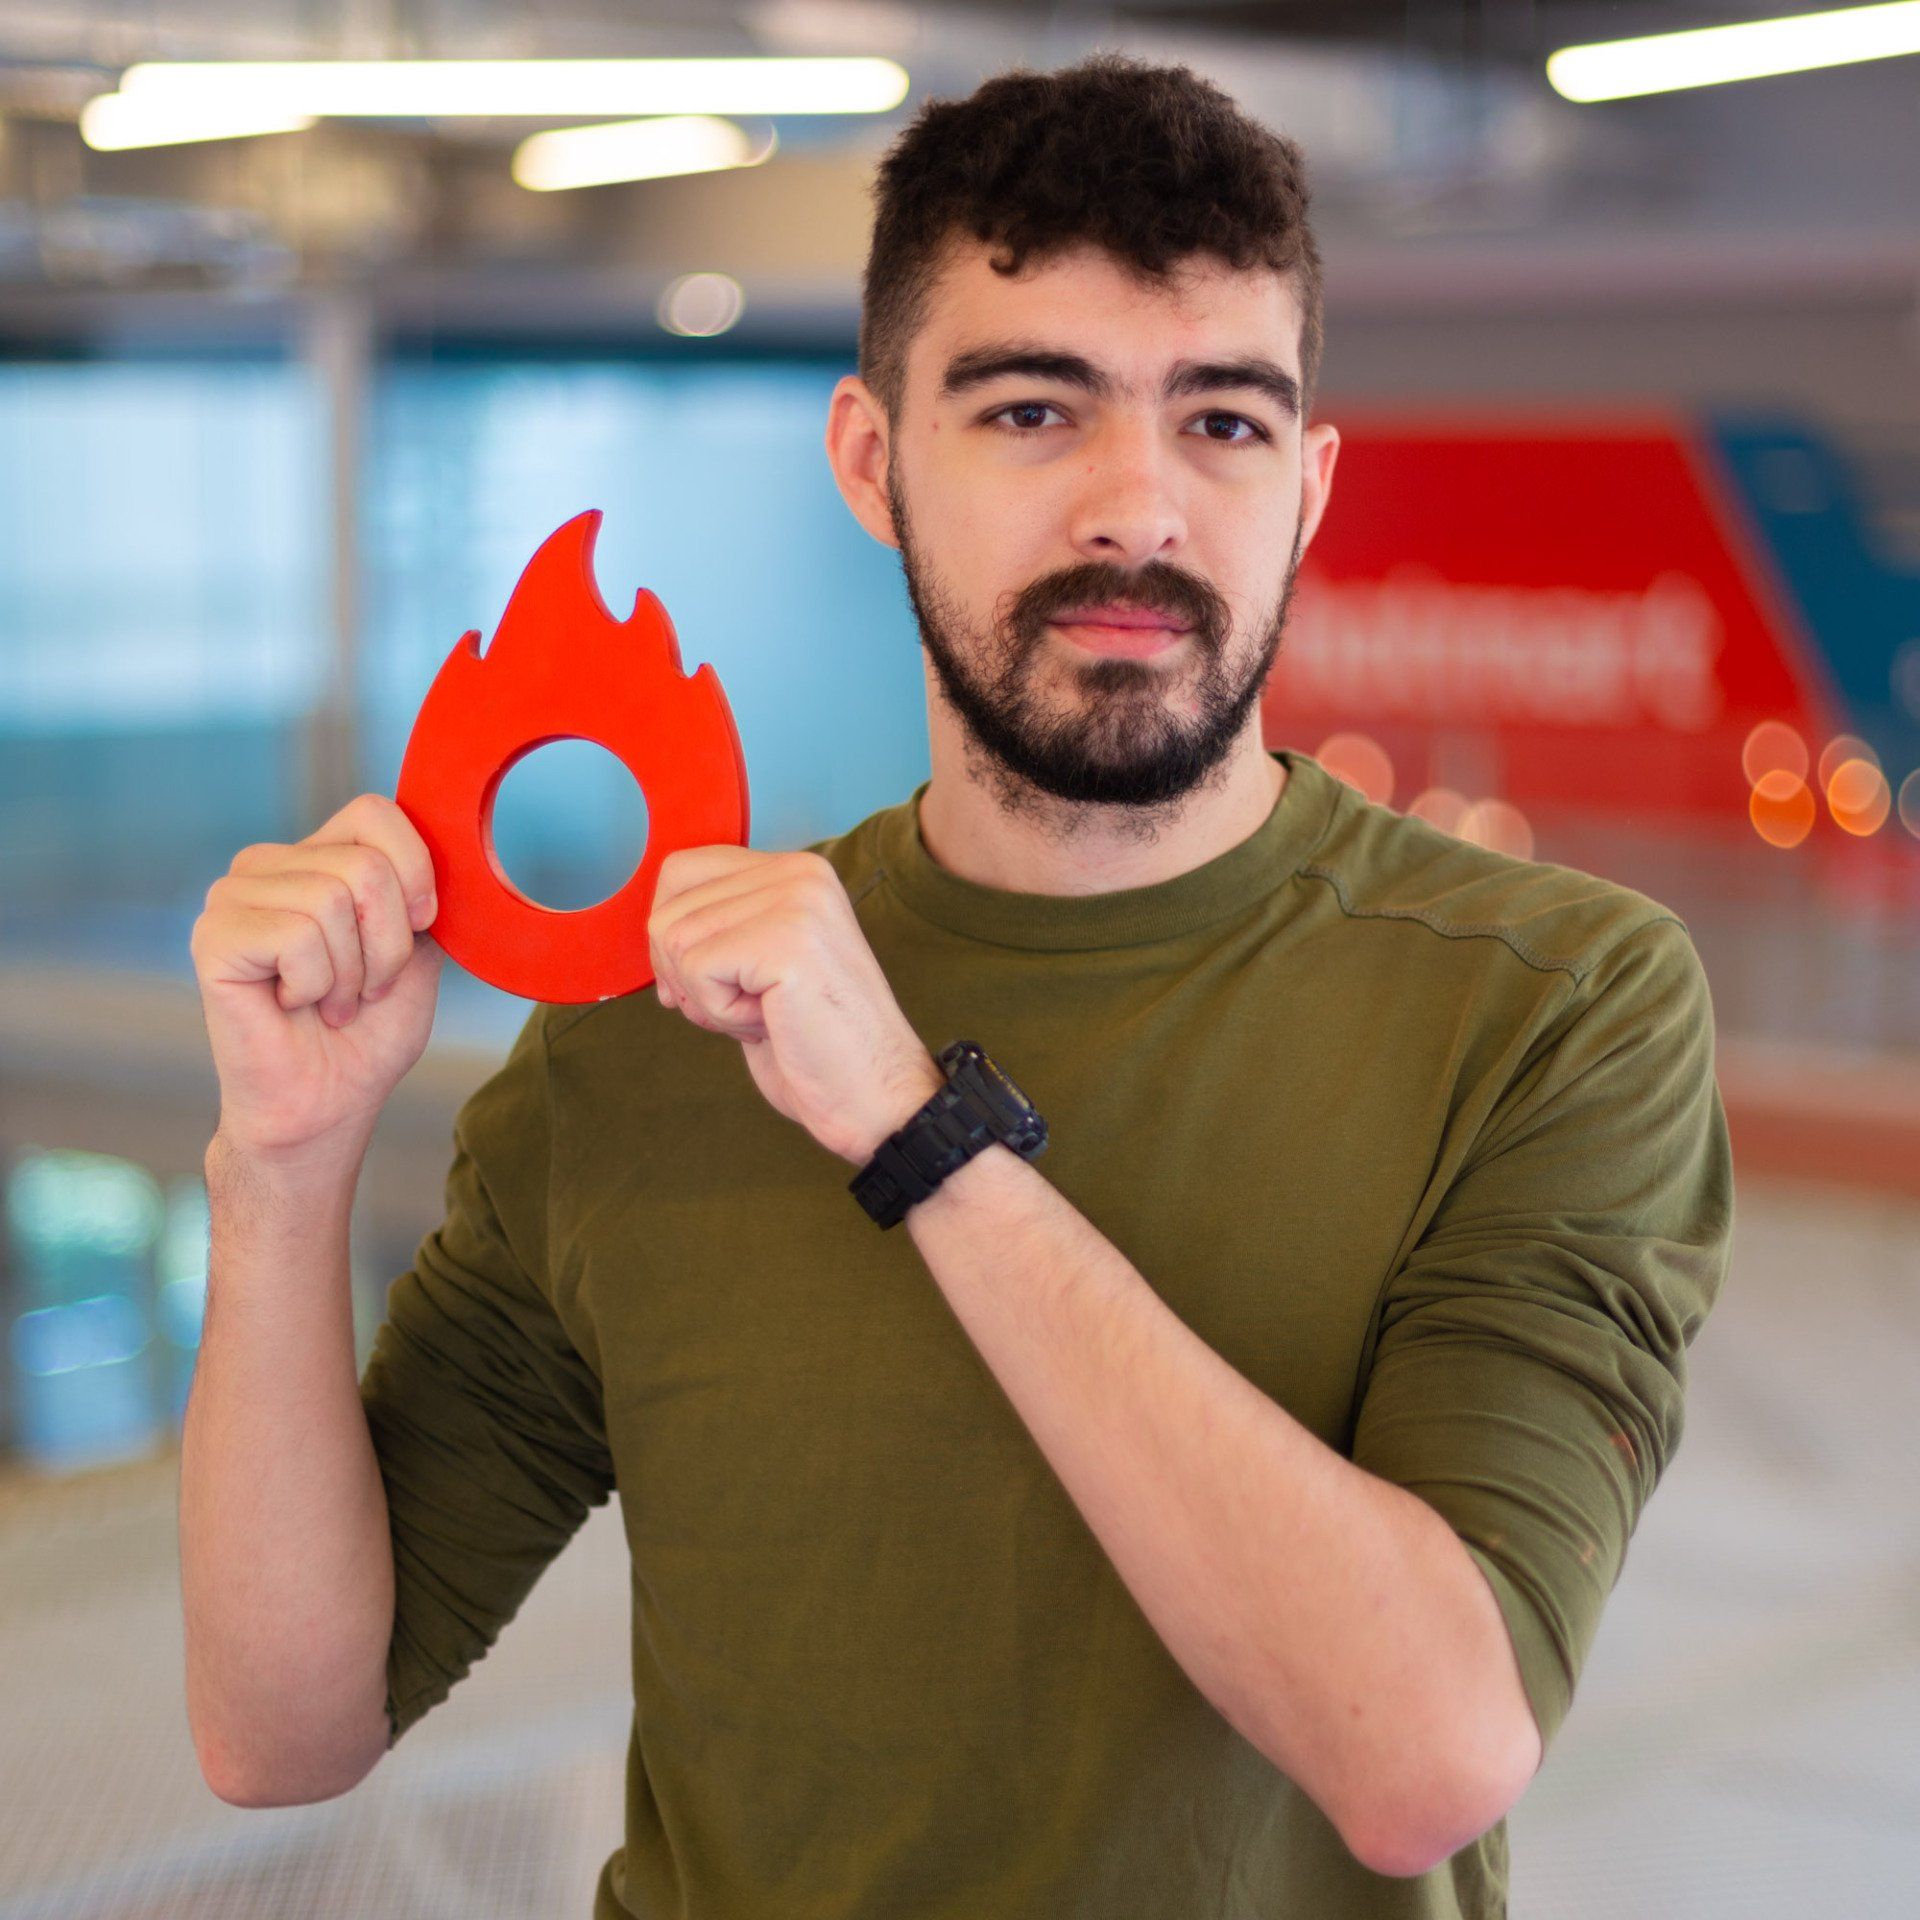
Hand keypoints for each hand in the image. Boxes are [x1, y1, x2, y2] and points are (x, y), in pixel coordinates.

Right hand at [189, 793, 444, 1169]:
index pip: (376, 812)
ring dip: (353, 971)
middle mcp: (266, 864)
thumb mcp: (419, 950)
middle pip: (366, 863)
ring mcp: (232, 896)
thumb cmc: (370, 1032)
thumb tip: (448, 846)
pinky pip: (297, 935)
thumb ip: (421, 891)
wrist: (328, 1103)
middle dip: (388, 943)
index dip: (416, 872)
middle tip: (364, 988)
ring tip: (330, 1001)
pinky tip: (294, 1005)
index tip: (417, 930)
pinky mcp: (213, 936)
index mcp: (315, 856)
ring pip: (333, 898)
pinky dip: (316, 983)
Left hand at [648, 847, 941, 1164]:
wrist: (876, 1098)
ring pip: (674, 941)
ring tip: (767, 1014)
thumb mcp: (761, 964)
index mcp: (796, 870)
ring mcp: (796, 900)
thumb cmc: (816, 1044)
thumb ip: (723, 927)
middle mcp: (799, 871)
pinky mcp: (786, 939)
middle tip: (750, 1007)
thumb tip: (655, 924)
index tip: (701, 984)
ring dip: (707, 999)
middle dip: (688, 977)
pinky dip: (719, 1014)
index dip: (671, 936)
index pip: (682, 869)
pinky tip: (770, 1022)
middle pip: (669, 910)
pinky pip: (695, 970)